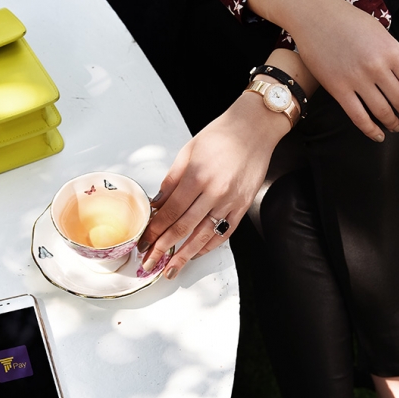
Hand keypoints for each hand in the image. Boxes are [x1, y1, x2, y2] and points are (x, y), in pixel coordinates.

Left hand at [139, 89, 290, 278]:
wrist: (254, 128)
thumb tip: (157, 204)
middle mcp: (214, 192)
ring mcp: (230, 201)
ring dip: (185, 255)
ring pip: (203, 236)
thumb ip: (171, 180)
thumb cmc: (222, 135)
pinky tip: (196, 253)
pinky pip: (224, 232)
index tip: (143, 243)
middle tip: (149, 262)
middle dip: (163, 249)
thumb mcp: (188, 151)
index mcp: (196, 176)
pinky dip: (209, 245)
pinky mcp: (243, 206)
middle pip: (183, 228)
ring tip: (171, 269)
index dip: (154, 231)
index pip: (169, 212)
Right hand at [248, 0, 398, 140]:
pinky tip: (377, 136)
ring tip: (395, 127)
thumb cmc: (350, 22)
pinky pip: (358, 117)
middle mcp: (378, 67)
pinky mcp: (338, 88)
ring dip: (391, 123)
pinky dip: (371, 130)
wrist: (314, 15)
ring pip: (382, 112)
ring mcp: (357, 79)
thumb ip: (396, 56)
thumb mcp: (381, 33)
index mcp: (393, 51)